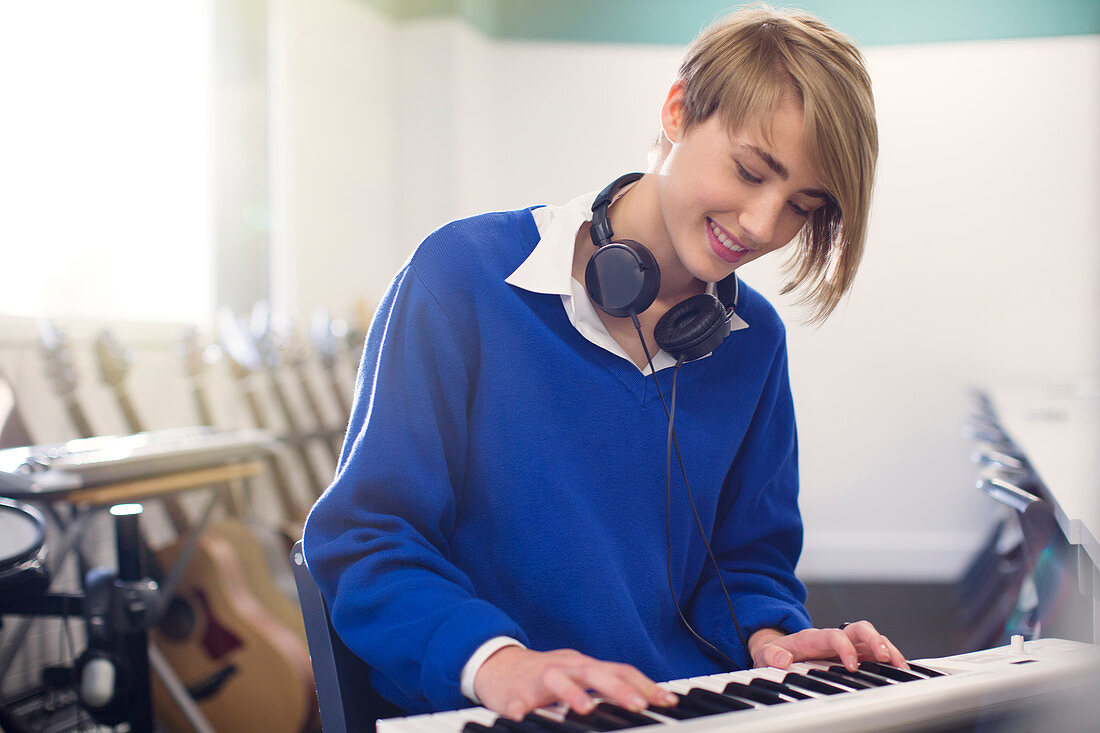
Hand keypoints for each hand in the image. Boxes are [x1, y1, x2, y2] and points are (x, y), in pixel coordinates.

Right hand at [472, 646, 677, 720]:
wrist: (498, 666)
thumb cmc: (546, 677)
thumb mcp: (579, 678)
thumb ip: (607, 687)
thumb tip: (645, 698)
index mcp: (585, 667)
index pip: (619, 670)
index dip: (644, 684)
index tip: (667, 701)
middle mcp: (566, 668)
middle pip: (593, 672)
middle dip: (617, 689)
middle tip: (639, 706)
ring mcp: (538, 678)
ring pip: (556, 679)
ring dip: (570, 694)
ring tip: (585, 710)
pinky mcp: (513, 693)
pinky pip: (515, 702)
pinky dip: (519, 710)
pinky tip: (520, 718)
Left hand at [748, 620, 907, 671]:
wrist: (779, 650)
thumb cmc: (776, 652)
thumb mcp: (766, 654)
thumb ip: (771, 655)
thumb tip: (781, 659)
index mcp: (814, 637)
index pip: (834, 636)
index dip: (845, 648)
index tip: (852, 666)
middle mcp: (834, 637)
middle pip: (859, 628)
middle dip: (874, 640)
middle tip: (885, 657)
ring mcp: (846, 645)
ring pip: (871, 638)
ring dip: (887, 648)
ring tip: (900, 666)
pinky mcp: (854, 654)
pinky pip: (874, 652)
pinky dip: (888, 657)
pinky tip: (898, 670)